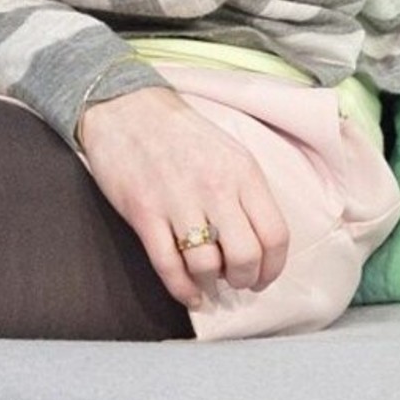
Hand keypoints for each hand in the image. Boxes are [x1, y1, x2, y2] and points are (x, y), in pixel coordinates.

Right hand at [77, 85, 288, 311]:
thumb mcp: (227, 150)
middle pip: (245, 257)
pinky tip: (188, 292)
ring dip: (210, 284)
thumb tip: (257, 243)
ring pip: (207, 266)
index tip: (263, 277)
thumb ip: (245, 192)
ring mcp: (177, 200)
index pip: (275, 235)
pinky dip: (182, 289)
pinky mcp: (144, 212)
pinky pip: (168, 266)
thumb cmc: (179, 132)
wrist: (124, 107)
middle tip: (235, 280)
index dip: (273, 268)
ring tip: (208, 282)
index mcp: (242, 170)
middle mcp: (214, 186)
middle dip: (244, 280)